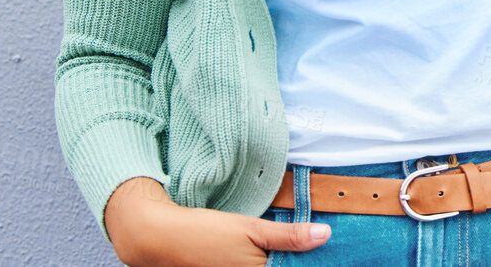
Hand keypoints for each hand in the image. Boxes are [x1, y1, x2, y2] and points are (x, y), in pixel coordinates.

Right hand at [104, 176, 329, 265]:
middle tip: (315, 244)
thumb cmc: (204, 233)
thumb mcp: (250, 229)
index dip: (310, 259)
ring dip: (282, 258)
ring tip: (297, 247)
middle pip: (282, 266)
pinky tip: (271, 251)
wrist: (160, 239)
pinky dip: (265, 259)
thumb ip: (289, 235)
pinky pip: (255, 265)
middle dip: (298, 258)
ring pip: (269, 265)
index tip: (330, 251)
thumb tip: (325, 235)